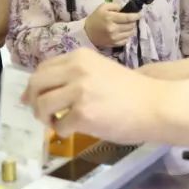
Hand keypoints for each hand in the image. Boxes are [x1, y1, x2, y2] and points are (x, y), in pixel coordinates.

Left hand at [24, 48, 162, 142]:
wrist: (156, 105)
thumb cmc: (132, 92)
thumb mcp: (101, 71)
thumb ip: (76, 75)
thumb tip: (49, 91)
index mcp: (80, 56)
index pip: (44, 68)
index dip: (35, 84)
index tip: (33, 96)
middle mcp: (76, 70)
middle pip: (36, 83)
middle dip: (32, 100)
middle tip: (39, 113)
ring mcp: (79, 92)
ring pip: (42, 105)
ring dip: (44, 117)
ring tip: (56, 123)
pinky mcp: (82, 114)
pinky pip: (59, 125)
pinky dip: (62, 131)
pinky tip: (73, 131)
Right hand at [83, 3, 139, 47]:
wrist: (87, 32)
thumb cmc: (96, 18)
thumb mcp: (103, 7)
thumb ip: (115, 5)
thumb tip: (125, 9)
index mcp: (110, 18)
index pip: (128, 17)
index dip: (136, 16)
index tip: (140, 14)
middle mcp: (113, 29)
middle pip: (130, 25)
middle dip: (133, 21)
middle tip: (131, 19)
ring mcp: (114, 38)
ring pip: (130, 33)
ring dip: (131, 28)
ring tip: (127, 25)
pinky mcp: (114, 44)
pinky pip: (126, 40)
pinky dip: (127, 35)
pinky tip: (123, 32)